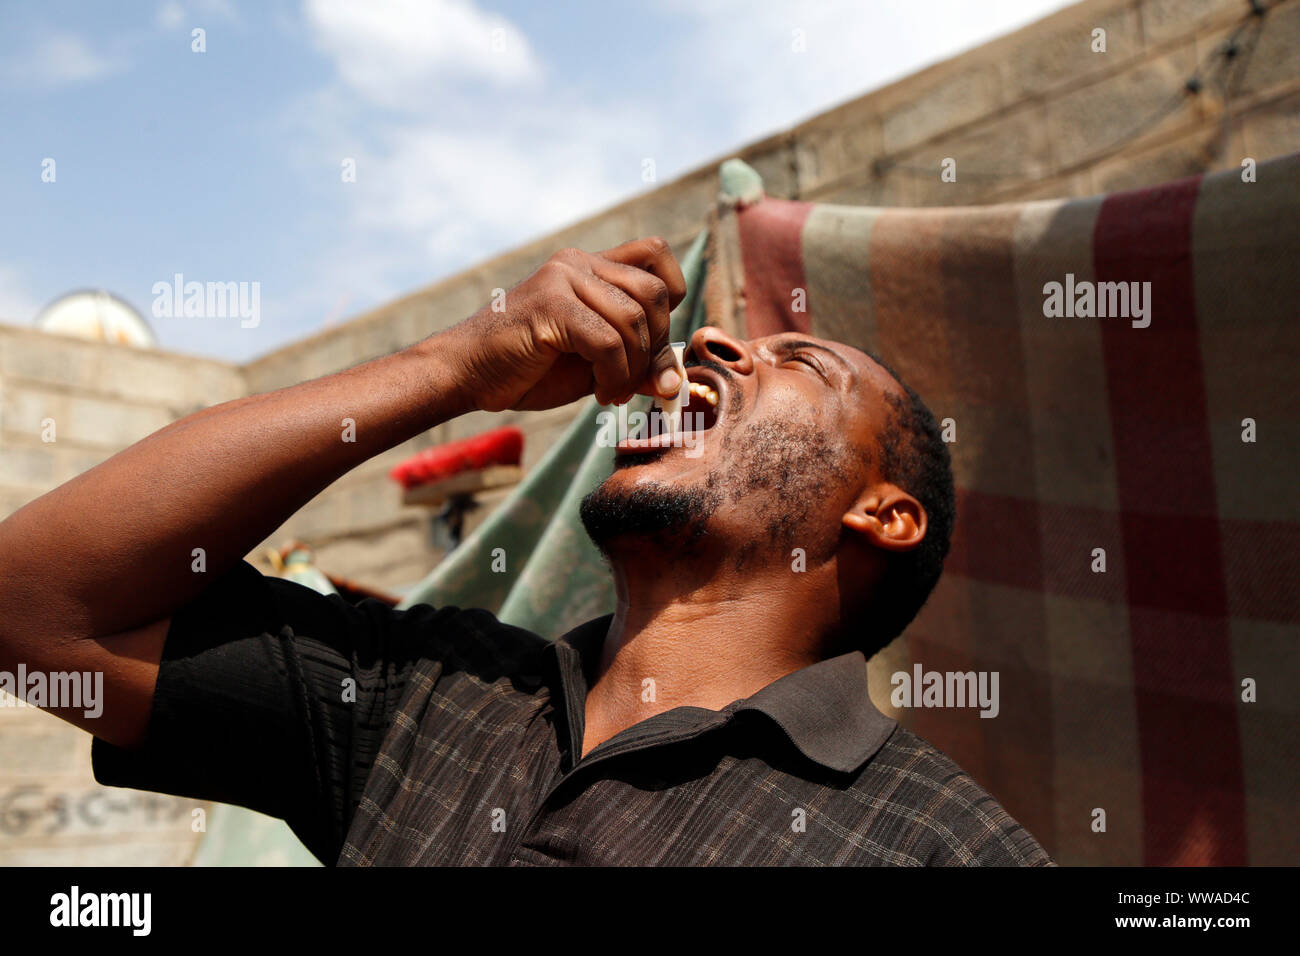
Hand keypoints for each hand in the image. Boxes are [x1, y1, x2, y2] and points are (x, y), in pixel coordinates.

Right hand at [445, 237, 687, 411]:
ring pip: (635, 318)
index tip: (654, 343)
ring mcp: (563, 279)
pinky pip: (608, 341)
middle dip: (655, 346)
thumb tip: (676, 380)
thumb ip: (635, 362)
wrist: (467, 374)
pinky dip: (615, 376)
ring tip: (613, 391)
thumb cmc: (528, 369)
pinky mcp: (550, 304)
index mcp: (590, 267)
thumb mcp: (595, 366)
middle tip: (633, 381)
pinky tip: (600, 393)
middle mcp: (578, 263)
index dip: (672, 297)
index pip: (656, 255)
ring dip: (634, 368)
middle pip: (655, 294)